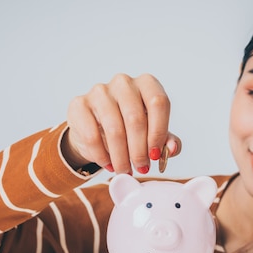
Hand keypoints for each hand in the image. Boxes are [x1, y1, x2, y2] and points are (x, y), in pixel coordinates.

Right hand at [62, 73, 180, 173]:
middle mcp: (123, 83)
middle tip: (141, 168)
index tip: (156, 155)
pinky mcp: (79, 105)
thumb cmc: (130, 129)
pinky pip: (92, 136)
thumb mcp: (152, 134)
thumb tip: (173, 149)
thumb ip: (167, 141)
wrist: (96, 129)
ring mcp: (99, 91)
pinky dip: (102, 156)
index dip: (159, 132)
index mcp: (146, 84)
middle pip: (136, 118)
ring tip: (125, 170)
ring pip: (114, 129)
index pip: (158, 102)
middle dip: (139, 150)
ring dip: (121, 157)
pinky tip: (108, 164)